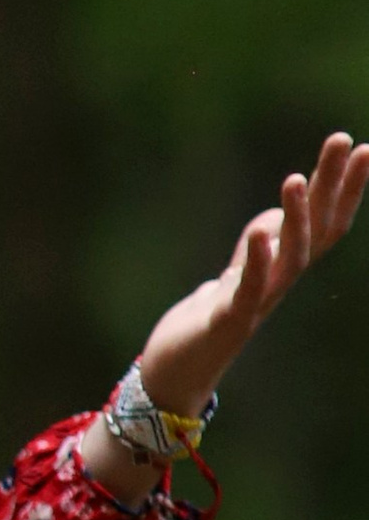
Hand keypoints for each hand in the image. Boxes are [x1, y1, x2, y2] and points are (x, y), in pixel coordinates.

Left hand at [138, 132, 367, 414]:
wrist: (170, 380)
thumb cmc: (203, 327)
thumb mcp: (232, 277)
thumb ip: (255, 249)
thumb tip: (272, 221)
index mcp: (279, 271)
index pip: (324, 224)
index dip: (345, 188)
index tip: (363, 147)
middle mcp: (277, 285)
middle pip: (316, 230)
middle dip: (331, 185)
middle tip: (344, 139)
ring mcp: (256, 304)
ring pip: (290, 258)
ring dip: (296, 217)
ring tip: (294, 178)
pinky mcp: (226, 323)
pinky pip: (247, 289)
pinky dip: (255, 260)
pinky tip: (261, 231)